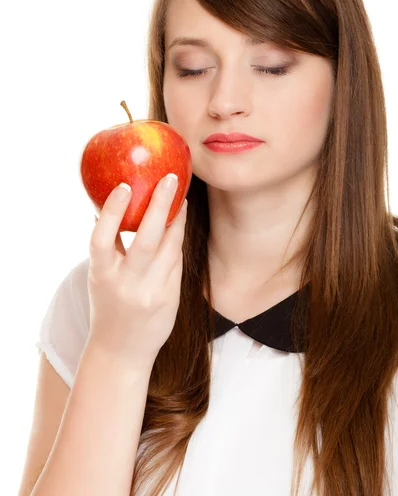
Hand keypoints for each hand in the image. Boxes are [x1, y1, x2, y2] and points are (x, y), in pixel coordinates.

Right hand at [87, 175, 187, 366]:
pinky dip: (176, 239)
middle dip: (160, 206)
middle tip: (170, 179)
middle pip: (146, 240)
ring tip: (179, 196)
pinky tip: (178, 223)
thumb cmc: (108, 306)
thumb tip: (108, 207)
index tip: (123, 185)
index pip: (102, 240)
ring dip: (177, 219)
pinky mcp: (172, 297)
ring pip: (170, 248)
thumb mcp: (99, 277)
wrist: (122, 351)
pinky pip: (177, 261)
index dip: (112, 211)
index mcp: (101, 277)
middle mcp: (127, 285)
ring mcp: (153, 292)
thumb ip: (107, 247)